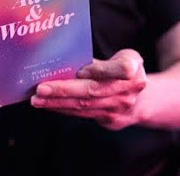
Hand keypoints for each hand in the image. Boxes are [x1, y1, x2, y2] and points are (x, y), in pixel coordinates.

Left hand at [31, 48, 148, 129]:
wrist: (143, 100)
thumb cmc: (122, 70)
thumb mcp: (120, 57)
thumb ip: (100, 60)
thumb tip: (62, 59)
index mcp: (133, 67)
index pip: (122, 68)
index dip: (102, 69)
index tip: (82, 70)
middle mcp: (129, 90)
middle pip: (93, 90)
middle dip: (64, 90)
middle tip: (40, 89)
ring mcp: (120, 107)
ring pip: (85, 106)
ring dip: (58, 103)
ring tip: (37, 100)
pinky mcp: (111, 120)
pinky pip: (83, 114)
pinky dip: (64, 109)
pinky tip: (48, 105)